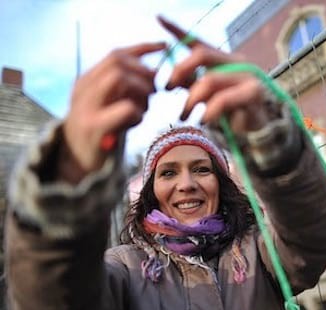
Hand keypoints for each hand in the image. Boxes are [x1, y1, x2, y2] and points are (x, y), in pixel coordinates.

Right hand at [60, 42, 165, 182]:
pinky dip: (138, 112)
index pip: (116, 54)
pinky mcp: (94, 126)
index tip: (164, 46)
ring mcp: (86, 107)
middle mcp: (83, 89)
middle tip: (154, 90)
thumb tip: (154, 72)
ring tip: (142, 109)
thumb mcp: (109, 105)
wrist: (77, 164)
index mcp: (87, 81)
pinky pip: (126, 107)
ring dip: (141, 90)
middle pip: (119, 61)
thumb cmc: (102, 133)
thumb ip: (125, 89)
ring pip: (120, 78)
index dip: (143, 48)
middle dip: (144, 72)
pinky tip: (134, 122)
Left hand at [158, 16, 270, 133]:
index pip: (199, 43)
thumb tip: (170, 77)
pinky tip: (205, 120)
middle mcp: (238, 63)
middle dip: (180, 70)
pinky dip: (210, 111)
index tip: (159, 18)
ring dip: (191, 100)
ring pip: (209, 80)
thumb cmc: (231, 114)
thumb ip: (191, 85)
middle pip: (201, 54)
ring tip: (184, 116)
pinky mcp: (253, 93)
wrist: (258, 133)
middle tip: (166, 88)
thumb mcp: (206, 97)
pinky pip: (222, 100)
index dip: (179, 30)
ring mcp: (248, 76)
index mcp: (225, 61)